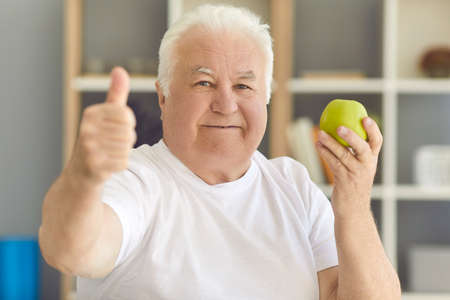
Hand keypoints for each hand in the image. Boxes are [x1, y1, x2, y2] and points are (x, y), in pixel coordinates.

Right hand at [68, 67, 136, 185]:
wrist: (80, 174)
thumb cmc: (97, 140)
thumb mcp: (104, 115)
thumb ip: (115, 94)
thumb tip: (119, 69)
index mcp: (90, 114)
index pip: (126, 115)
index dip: (127, 125)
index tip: (115, 129)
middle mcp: (87, 128)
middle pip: (129, 132)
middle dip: (125, 141)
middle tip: (110, 145)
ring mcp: (89, 148)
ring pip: (127, 148)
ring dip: (122, 153)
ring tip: (108, 153)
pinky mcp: (94, 166)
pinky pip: (123, 162)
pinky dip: (120, 165)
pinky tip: (107, 164)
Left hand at [315, 117, 382, 216]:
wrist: (353, 210)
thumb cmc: (354, 185)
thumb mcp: (359, 168)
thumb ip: (354, 153)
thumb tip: (340, 131)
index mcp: (371, 160)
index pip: (377, 142)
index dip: (373, 129)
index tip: (365, 118)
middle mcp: (367, 166)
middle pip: (362, 147)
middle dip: (351, 136)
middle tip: (339, 127)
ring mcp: (356, 174)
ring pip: (343, 155)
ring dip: (330, 143)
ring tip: (321, 134)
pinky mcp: (345, 181)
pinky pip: (333, 164)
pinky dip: (325, 153)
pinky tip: (318, 146)